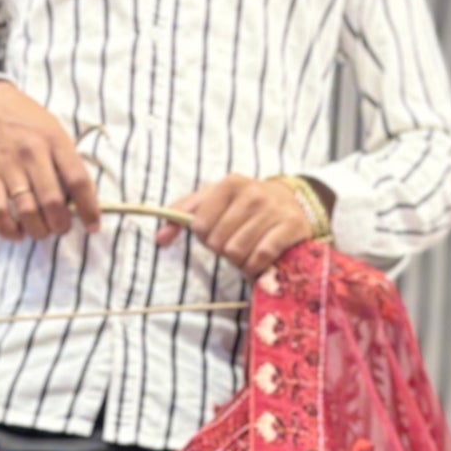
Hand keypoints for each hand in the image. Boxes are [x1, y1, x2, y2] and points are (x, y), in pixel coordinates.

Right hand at [0, 82, 101, 241]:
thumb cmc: (28, 121)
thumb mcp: (55, 130)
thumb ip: (67, 161)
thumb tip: (80, 200)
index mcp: (55, 141)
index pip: (78, 180)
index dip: (89, 209)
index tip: (93, 226)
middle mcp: (33, 154)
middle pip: (53, 202)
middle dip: (61, 225)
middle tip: (62, 228)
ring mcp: (10, 167)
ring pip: (27, 211)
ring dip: (39, 230)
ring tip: (43, 231)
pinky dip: (10, 230)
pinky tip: (19, 233)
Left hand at [155, 174, 322, 275]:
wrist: (290, 202)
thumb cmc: (243, 205)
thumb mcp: (212, 200)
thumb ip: (182, 214)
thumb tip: (159, 238)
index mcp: (229, 184)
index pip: (200, 226)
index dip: (205, 237)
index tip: (216, 232)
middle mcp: (252, 193)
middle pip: (218, 243)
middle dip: (223, 249)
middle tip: (235, 242)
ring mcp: (272, 210)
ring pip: (238, 253)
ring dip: (239, 261)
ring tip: (247, 252)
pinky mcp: (290, 227)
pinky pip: (261, 258)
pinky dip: (255, 267)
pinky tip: (258, 262)